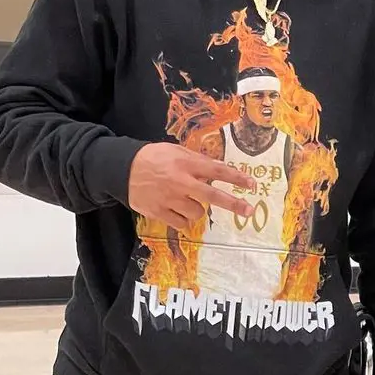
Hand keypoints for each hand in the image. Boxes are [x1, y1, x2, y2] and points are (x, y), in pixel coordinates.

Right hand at [128, 142, 255, 228]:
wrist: (122, 169)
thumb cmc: (153, 158)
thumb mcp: (176, 151)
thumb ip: (198, 161)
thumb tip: (220, 169)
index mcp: (186, 163)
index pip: (217, 171)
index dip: (236, 178)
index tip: (252, 184)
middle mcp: (180, 182)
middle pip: (213, 196)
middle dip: (234, 204)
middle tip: (249, 211)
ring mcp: (169, 199)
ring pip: (197, 213)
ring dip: (196, 209)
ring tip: (185, 201)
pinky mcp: (158, 212)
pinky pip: (182, 224)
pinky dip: (183, 220)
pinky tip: (177, 210)